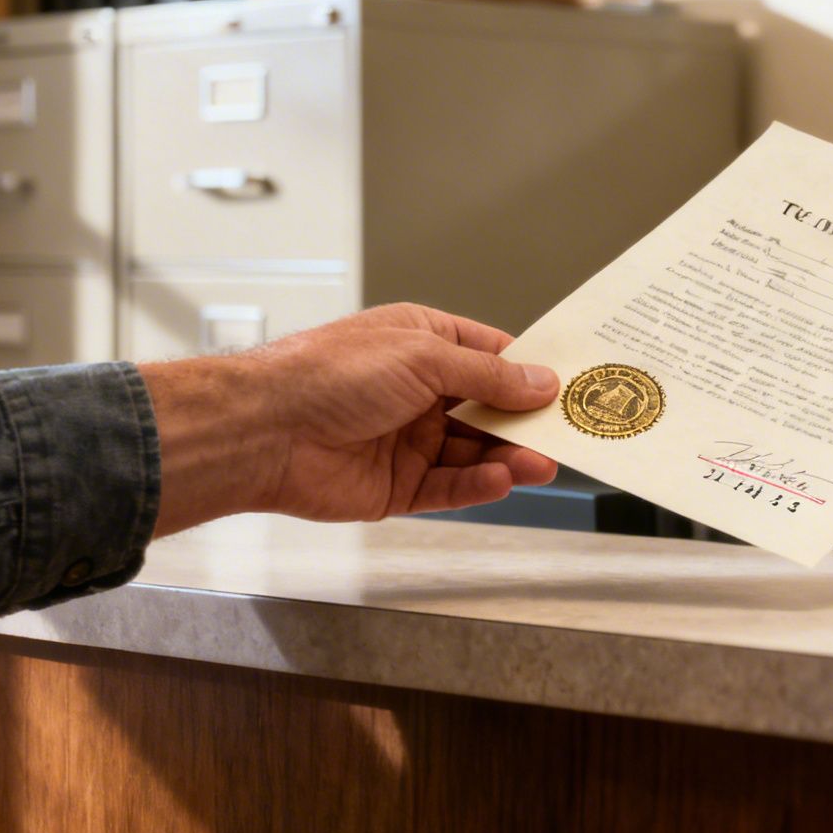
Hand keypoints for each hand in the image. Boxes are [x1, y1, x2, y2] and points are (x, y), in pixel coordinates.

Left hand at [140, 304, 560, 535]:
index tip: (570, 386)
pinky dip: (478, 487)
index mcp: (421, 344)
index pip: (490, 355)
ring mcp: (407, 440)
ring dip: (509, 458)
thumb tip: (540, 380)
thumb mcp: (423, 356)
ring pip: (474, 453)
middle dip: (526, 422)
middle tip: (568, 433)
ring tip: (543, 464)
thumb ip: (487, 373)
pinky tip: (502, 482)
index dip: (529, 370)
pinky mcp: (396, 487)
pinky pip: (449, 488)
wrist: (263, 431)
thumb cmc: (326, 374)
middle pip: (488, 409)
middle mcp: (416, 391)